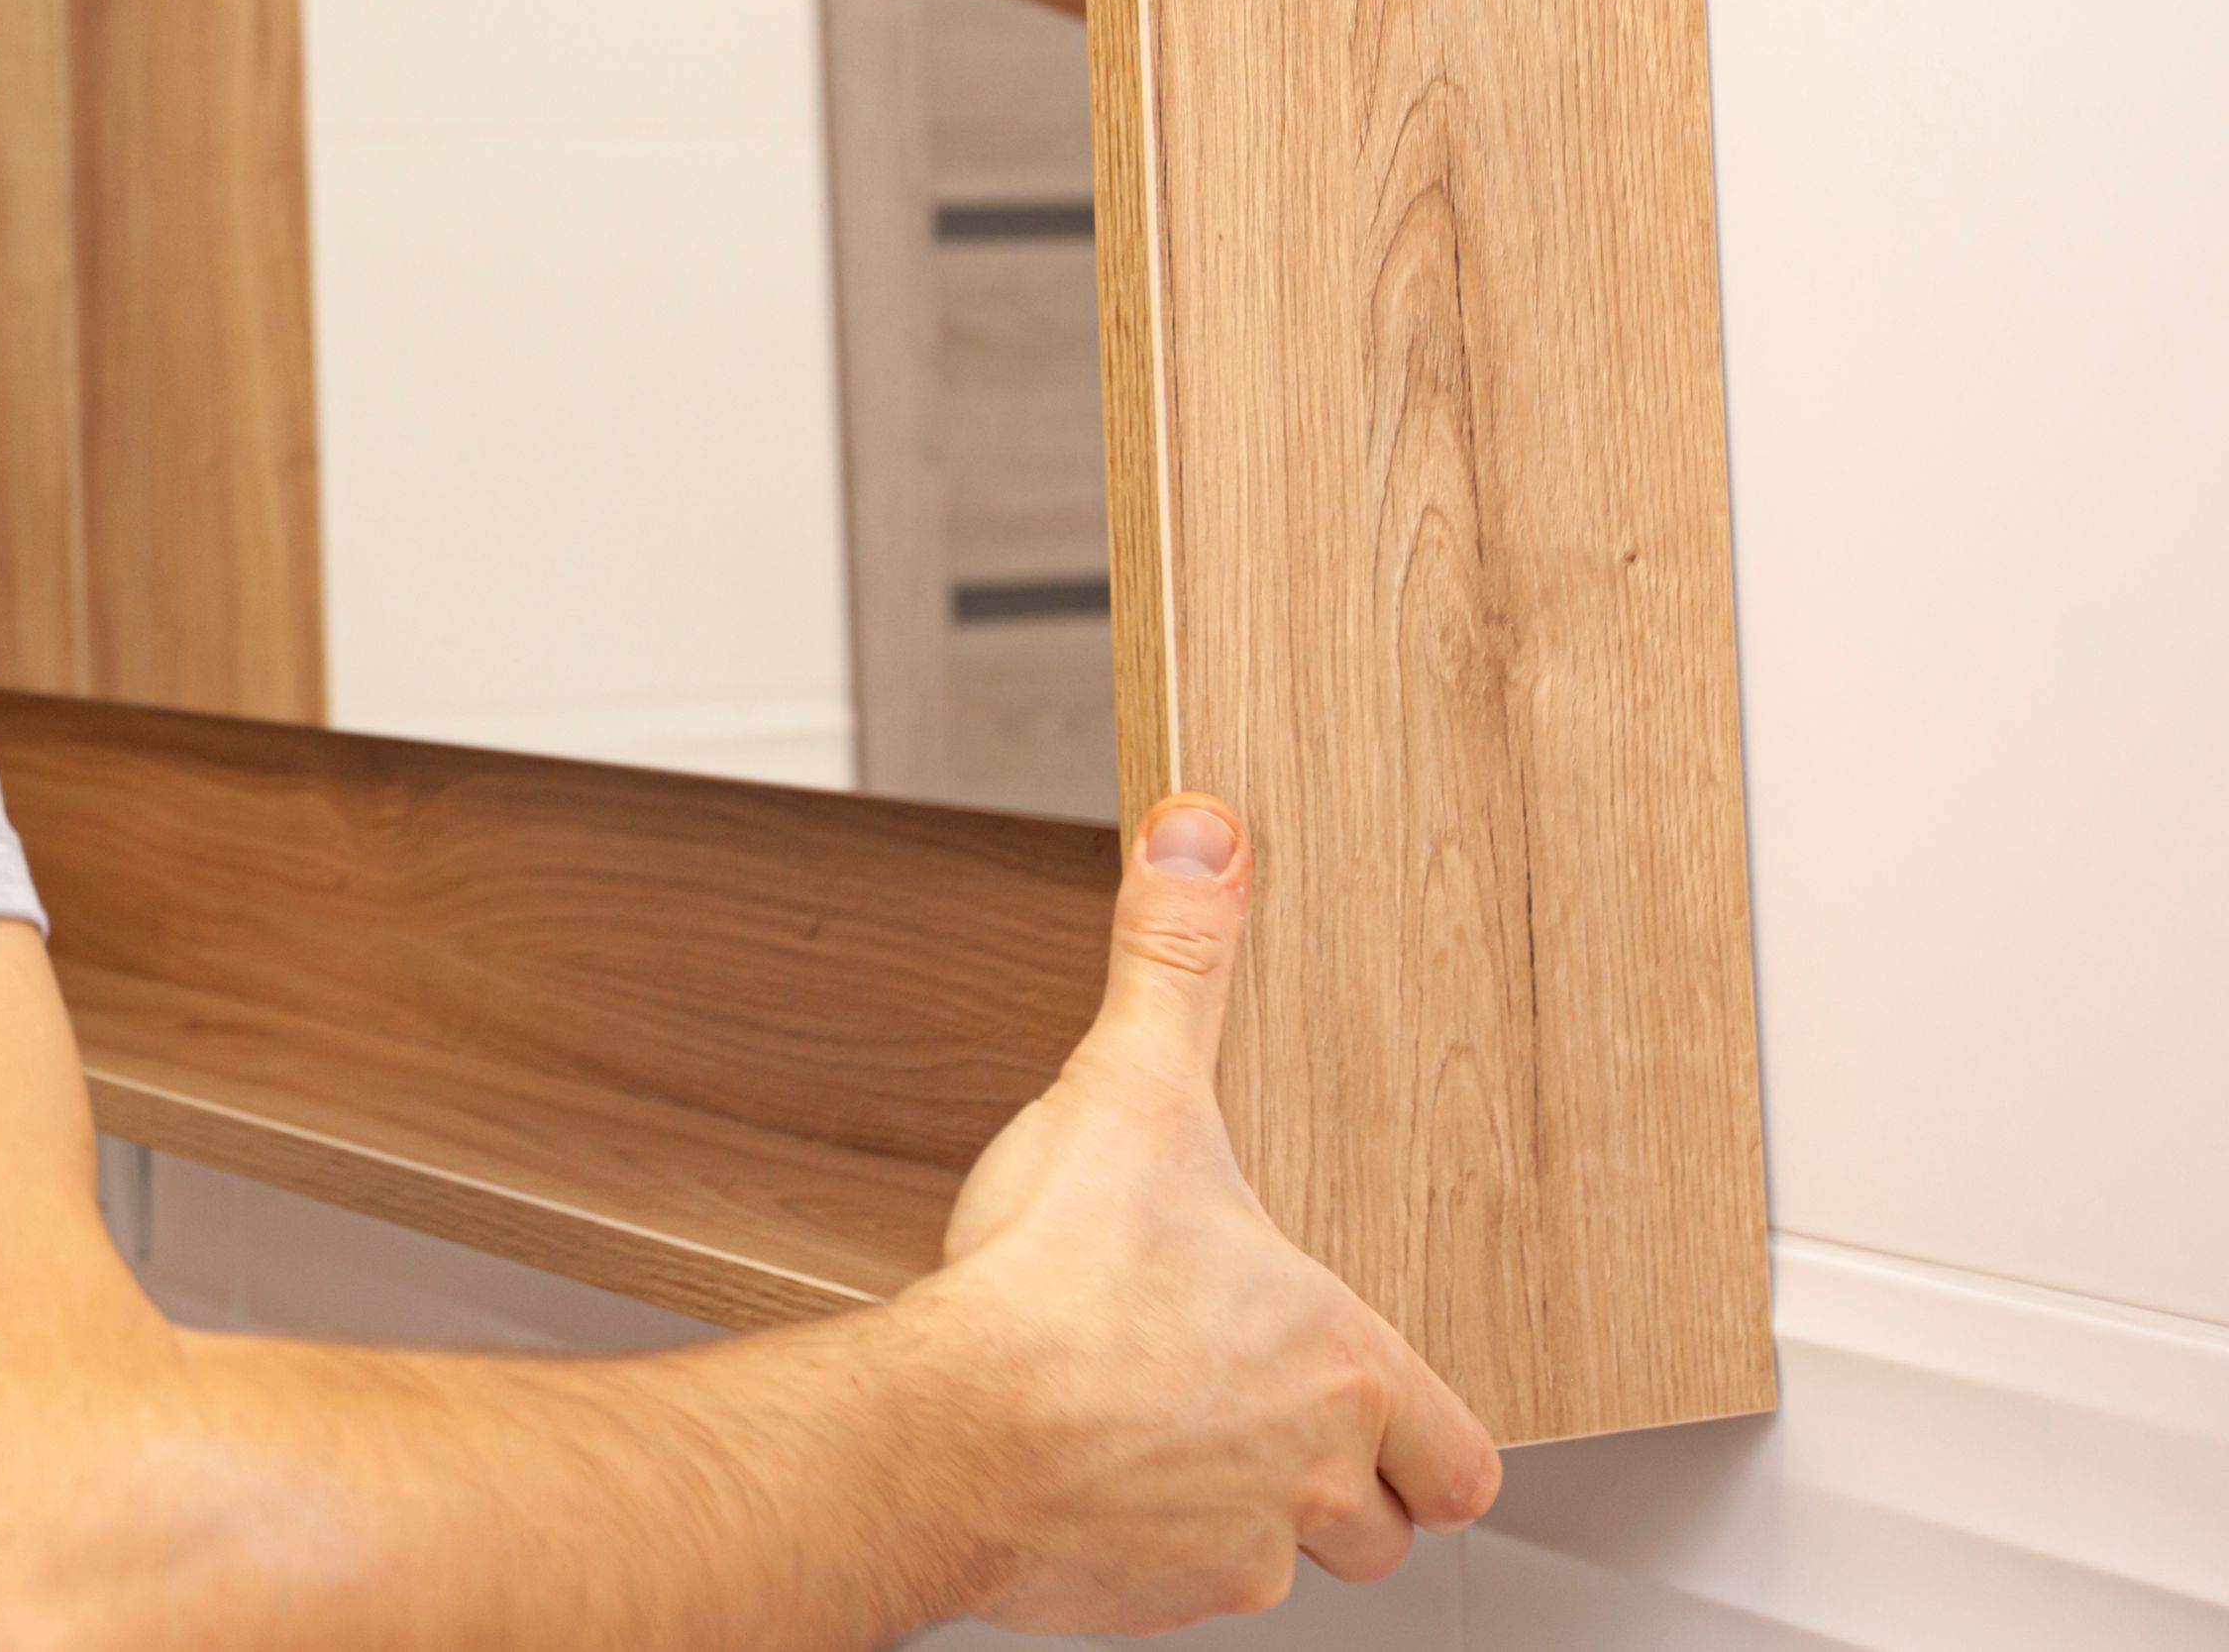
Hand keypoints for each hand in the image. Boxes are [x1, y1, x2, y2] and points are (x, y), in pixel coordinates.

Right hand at [918, 799, 1503, 1631]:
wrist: (947, 1427)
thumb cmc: (1053, 1287)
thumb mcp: (1132, 1092)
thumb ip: (1176, 963)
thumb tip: (1207, 836)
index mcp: (1342, 1366)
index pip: (1464, 1457)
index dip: (1433, 1440)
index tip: (1393, 1415)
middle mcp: (1308, 1479)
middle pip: (1382, 1533)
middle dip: (1342, 1493)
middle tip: (1271, 1426)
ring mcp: (1223, 1554)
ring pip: (1274, 1567)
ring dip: (1236, 1519)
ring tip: (1159, 1445)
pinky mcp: (1134, 1603)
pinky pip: (1164, 1597)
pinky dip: (1133, 1553)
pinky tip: (1078, 1486)